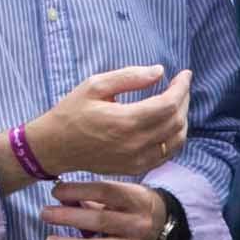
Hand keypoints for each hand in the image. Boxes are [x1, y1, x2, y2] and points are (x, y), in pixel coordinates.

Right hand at [24, 63, 191, 177]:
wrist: (55, 147)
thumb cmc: (72, 112)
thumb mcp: (95, 85)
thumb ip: (129, 77)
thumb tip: (159, 71)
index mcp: (125, 121)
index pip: (169, 105)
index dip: (181, 87)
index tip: (184, 74)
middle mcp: (134, 144)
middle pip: (176, 121)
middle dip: (183, 100)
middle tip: (179, 86)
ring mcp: (136, 160)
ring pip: (176, 140)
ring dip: (182, 119)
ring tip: (176, 102)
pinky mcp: (135, 168)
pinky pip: (166, 154)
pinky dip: (174, 138)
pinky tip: (168, 124)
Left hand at [42, 176, 167, 239]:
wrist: (165, 222)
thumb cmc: (133, 202)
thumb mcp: (121, 191)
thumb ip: (92, 195)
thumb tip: (60, 197)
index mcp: (135, 199)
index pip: (106, 192)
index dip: (79, 190)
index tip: (56, 191)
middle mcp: (137, 223)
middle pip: (102, 221)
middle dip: (70, 218)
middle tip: (45, 214)